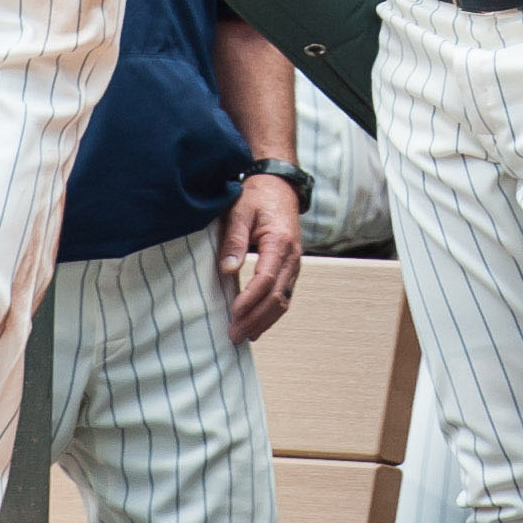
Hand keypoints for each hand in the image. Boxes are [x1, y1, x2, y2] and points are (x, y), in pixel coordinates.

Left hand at [219, 172, 301, 341]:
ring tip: (244, 336)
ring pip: (284, 301)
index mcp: (280, 242)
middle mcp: (292, 257)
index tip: (233, 314)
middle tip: (234, 334)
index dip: (250, 300)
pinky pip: (284, 296)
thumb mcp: (240, 211)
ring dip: (264, 321)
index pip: (267, 280)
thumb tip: (227, 270)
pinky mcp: (291, 268)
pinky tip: (257, 325)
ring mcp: (294, 264)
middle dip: (256, 319)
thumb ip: (233, 240)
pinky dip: (271, 313)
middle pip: (277, 297)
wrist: (279, 186)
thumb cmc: (257, 196)